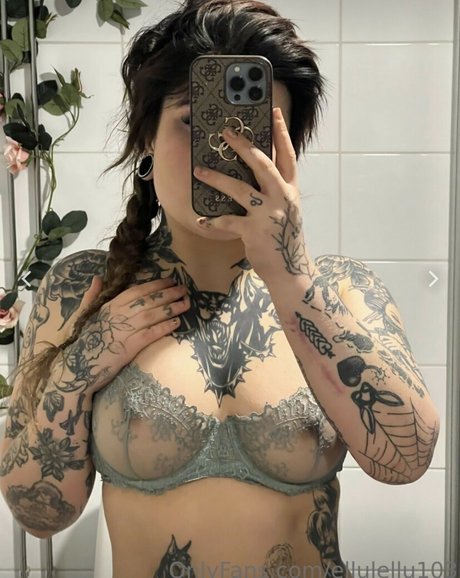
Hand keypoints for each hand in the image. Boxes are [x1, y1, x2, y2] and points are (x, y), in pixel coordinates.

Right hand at [63, 276, 189, 392]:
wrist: (77, 368)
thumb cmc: (83, 342)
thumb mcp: (84, 314)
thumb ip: (92, 295)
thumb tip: (97, 278)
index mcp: (109, 305)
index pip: (136, 291)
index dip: (155, 284)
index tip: (170, 280)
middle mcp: (117, 314)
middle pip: (148, 300)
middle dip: (168, 293)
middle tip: (184, 289)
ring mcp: (123, 330)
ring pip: (152, 314)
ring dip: (171, 307)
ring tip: (186, 303)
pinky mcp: (128, 347)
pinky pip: (151, 333)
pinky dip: (164, 326)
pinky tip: (177, 322)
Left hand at [193, 107, 310, 278]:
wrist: (290, 270)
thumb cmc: (284, 240)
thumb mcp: (287, 212)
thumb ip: (276, 192)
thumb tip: (256, 174)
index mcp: (290, 191)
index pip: (288, 156)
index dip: (282, 133)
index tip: (275, 112)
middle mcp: (282, 198)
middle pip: (262, 164)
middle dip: (243, 145)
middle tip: (225, 132)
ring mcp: (268, 214)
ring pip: (239, 188)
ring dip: (216, 177)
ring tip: (199, 169)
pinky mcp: (253, 231)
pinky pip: (227, 220)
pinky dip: (212, 220)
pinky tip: (201, 219)